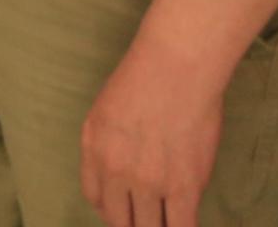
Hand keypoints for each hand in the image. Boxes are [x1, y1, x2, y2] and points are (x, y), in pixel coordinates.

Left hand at [79, 40, 224, 226]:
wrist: (177, 67)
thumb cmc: (146, 77)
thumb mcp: (106, 110)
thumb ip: (107, 144)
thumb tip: (119, 172)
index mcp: (93, 149)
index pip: (94, 198)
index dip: (109, 209)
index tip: (123, 209)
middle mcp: (115, 171)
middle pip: (119, 220)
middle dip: (131, 224)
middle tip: (145, 218)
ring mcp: (149, 182)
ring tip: (165, 221)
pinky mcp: (184, 186)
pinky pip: (180, 226)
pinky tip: (183, 223)